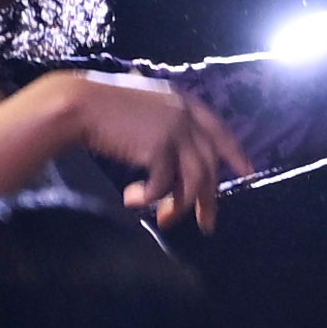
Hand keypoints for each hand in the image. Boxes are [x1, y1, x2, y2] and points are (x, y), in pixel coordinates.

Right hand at [48, 71, 254, 229]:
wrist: (78, 104)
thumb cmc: (100, 107)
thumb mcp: (141, 107)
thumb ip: (160, 123)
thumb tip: (169, 155)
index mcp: (183, 102)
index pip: (219, 131)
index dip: (234, 153)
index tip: (248, 173)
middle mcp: (184, 114)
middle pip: (208, 164)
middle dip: (209, 199)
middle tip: (207, 225)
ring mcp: (174, 129)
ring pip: (194, 179)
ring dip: (180, 207)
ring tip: (165, 222)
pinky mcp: (159, 147)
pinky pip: (164, 184)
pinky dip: (150, 197)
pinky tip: (131, 199)